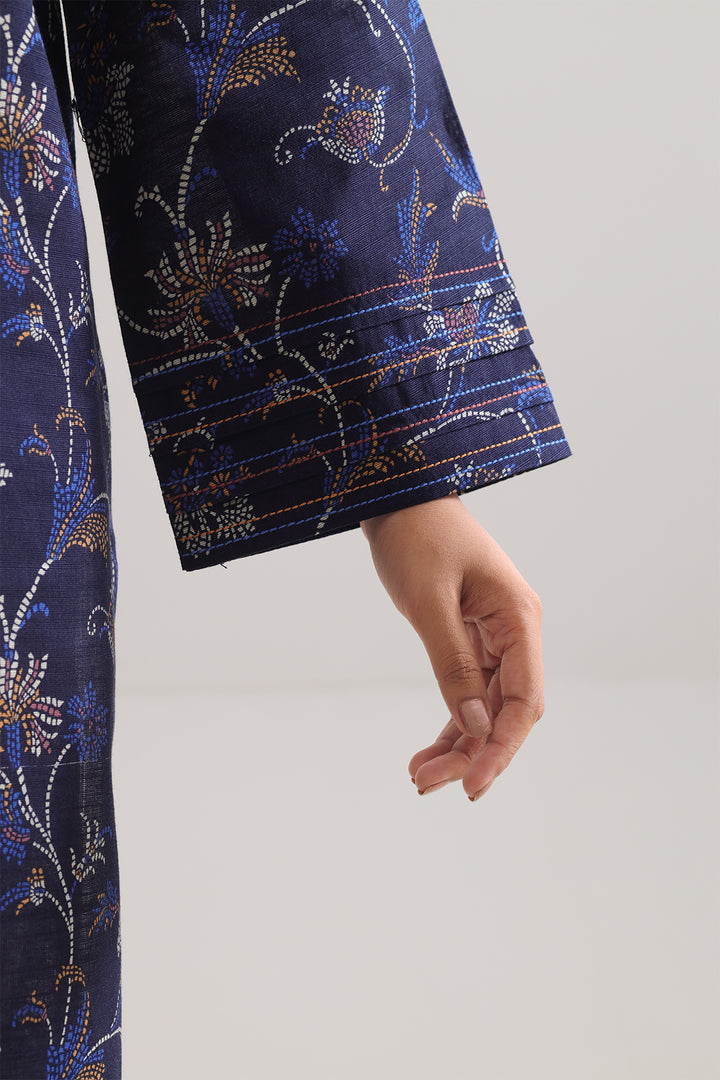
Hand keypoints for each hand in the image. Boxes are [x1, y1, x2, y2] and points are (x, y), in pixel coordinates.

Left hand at [360, 493, 543, 800]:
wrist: (399, 496)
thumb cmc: (416, 536)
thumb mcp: (429, 601)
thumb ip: (453, 665)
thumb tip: (478, 725)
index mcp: (519, 617)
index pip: (524, 700)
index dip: (501, 747)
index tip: (471, 784)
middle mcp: (516, 631)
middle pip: (507, 710)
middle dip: (473, 752)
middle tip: (428, 783)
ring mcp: (495, 636)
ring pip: (487, 707)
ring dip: (459, 744)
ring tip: (420, 776)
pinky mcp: (471, 638)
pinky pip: (469, 691)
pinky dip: (451, 721)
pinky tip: (427, 752)